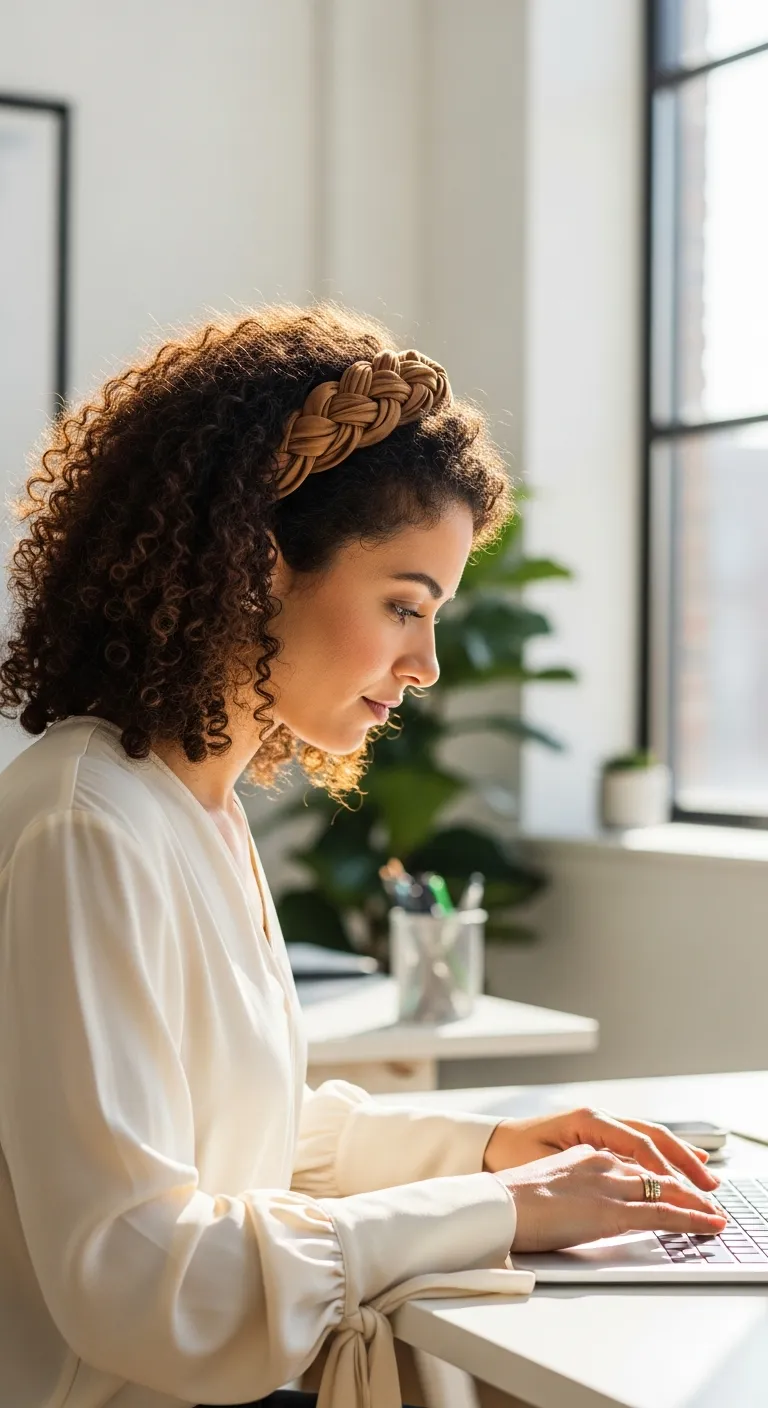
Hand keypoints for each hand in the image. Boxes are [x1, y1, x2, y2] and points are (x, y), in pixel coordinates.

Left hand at [483, 1105, 720, 1192]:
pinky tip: (676, 1166)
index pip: (638, 1142)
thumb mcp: (546, 1164)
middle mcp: (598, 1119)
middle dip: (683, 1161)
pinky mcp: (596, 1138)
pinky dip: (660, 1156)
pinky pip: (636, 1144)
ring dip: (677, 1157)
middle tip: (709, 1186)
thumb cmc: (512, 1156)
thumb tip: (618, 1181)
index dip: (665, 1167)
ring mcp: (599, 1126)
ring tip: (704, 1175)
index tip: (685, 1190)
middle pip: (652, 1137)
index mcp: (587, 1120)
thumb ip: (583, 1170)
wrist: (489, 1146)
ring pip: (649, 1138)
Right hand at [498, 1144, 726, 1252]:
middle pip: (657, 1169)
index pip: (635, 1155)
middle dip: (686, 1180)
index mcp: (586, 1152)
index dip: (662, 1163)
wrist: (499, 1203)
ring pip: (666, 1188)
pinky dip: (691, 1219)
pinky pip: (662, 1214)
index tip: (678, 1171)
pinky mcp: (612, 1212)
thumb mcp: (549, 1178)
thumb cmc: (513, 1196)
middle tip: (708, 1189)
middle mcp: (603, 1161)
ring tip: (714, 1212)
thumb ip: (572, 1181)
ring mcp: (610, 1185)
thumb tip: (579, 1197)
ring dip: (695, 1201)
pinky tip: (707, 1225)